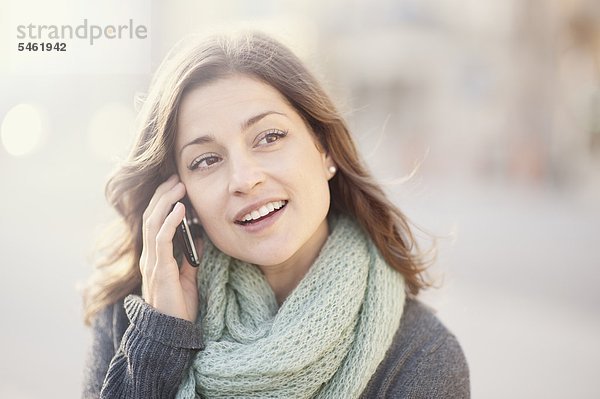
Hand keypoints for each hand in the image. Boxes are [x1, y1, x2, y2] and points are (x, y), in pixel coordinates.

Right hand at [139, 174, 202, 321]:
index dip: (163, 202)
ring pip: (153, 223)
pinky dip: (169, 221)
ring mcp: (152, 262)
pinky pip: (161, 240)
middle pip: (151, 217)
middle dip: (163, 195)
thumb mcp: (188, 276)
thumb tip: (200, 236)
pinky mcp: (159, 270)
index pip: (155, 222)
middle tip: (176, 178)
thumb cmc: (179, 306)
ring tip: (178, 186)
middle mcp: (149, 256)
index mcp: (155, 256)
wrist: (173, 333)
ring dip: (166, 202)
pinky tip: (180, 209)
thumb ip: (190, 257)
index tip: (176, 185)